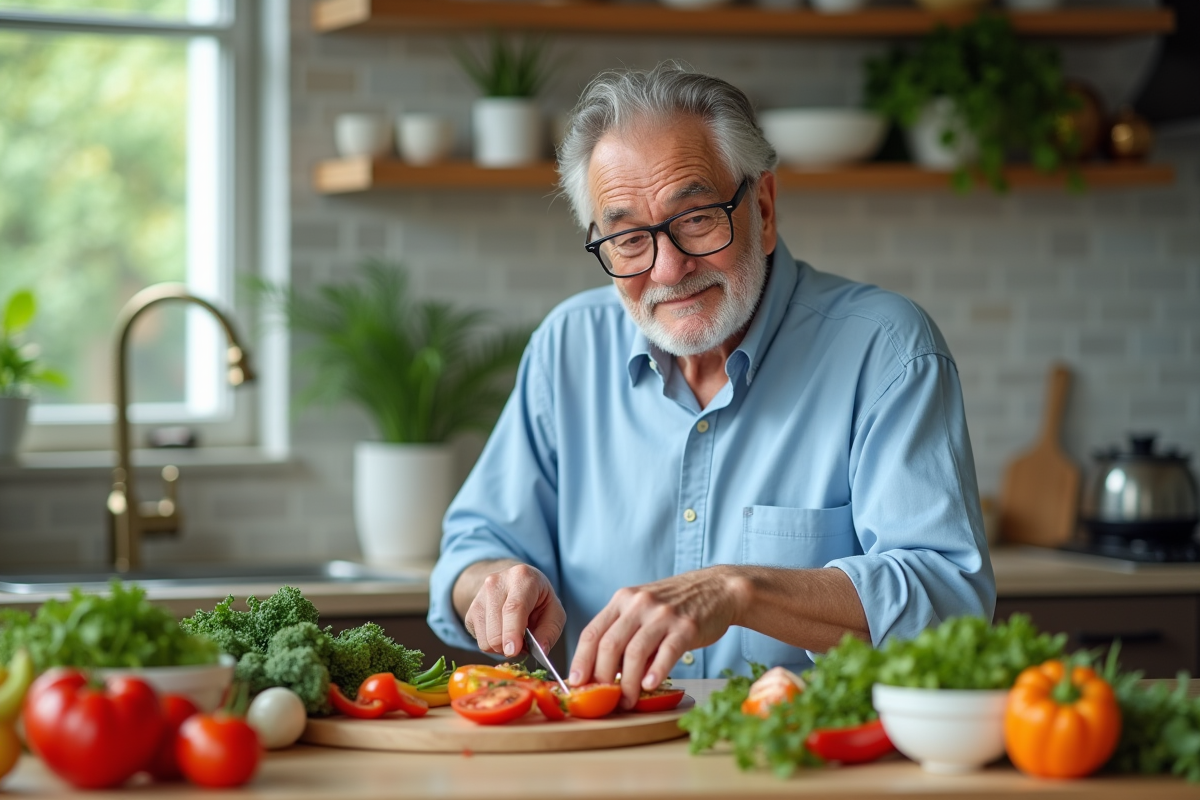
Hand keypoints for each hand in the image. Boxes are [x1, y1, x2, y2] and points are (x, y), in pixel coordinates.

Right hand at [462, 563, 565, 658]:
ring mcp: (479, 596)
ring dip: (502, 648)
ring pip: (486, 639)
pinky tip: (502, 633)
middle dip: (509, 647)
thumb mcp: (554, 610)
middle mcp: (496, 583)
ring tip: (514, 636)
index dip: (512, 632)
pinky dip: (493, 645)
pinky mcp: (470, 610)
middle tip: (523, 645)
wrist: (514, 583)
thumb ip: (550, 630)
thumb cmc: (537, 598)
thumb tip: (541, 649)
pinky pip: (479, 641)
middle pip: (496, 628)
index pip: (514, 607)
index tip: (512, 651)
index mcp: (521, 578)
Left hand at [569, 567, 744, 709]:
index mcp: (622, 600)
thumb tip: (603, 674)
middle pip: (609, 645)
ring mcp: (662, 615)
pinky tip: (650, 687)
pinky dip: (656, 672)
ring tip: (627, 701)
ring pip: (635, 653)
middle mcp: (639, 604)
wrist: (716, 589)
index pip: (592, 632)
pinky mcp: (686, 626)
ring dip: (628, 683)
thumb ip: (625, 634)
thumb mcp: (643, 609)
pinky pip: (666, 653)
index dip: (580, 661)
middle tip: (603, 699)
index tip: (575, 683)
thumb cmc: (676, 605)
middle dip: (601, 677)